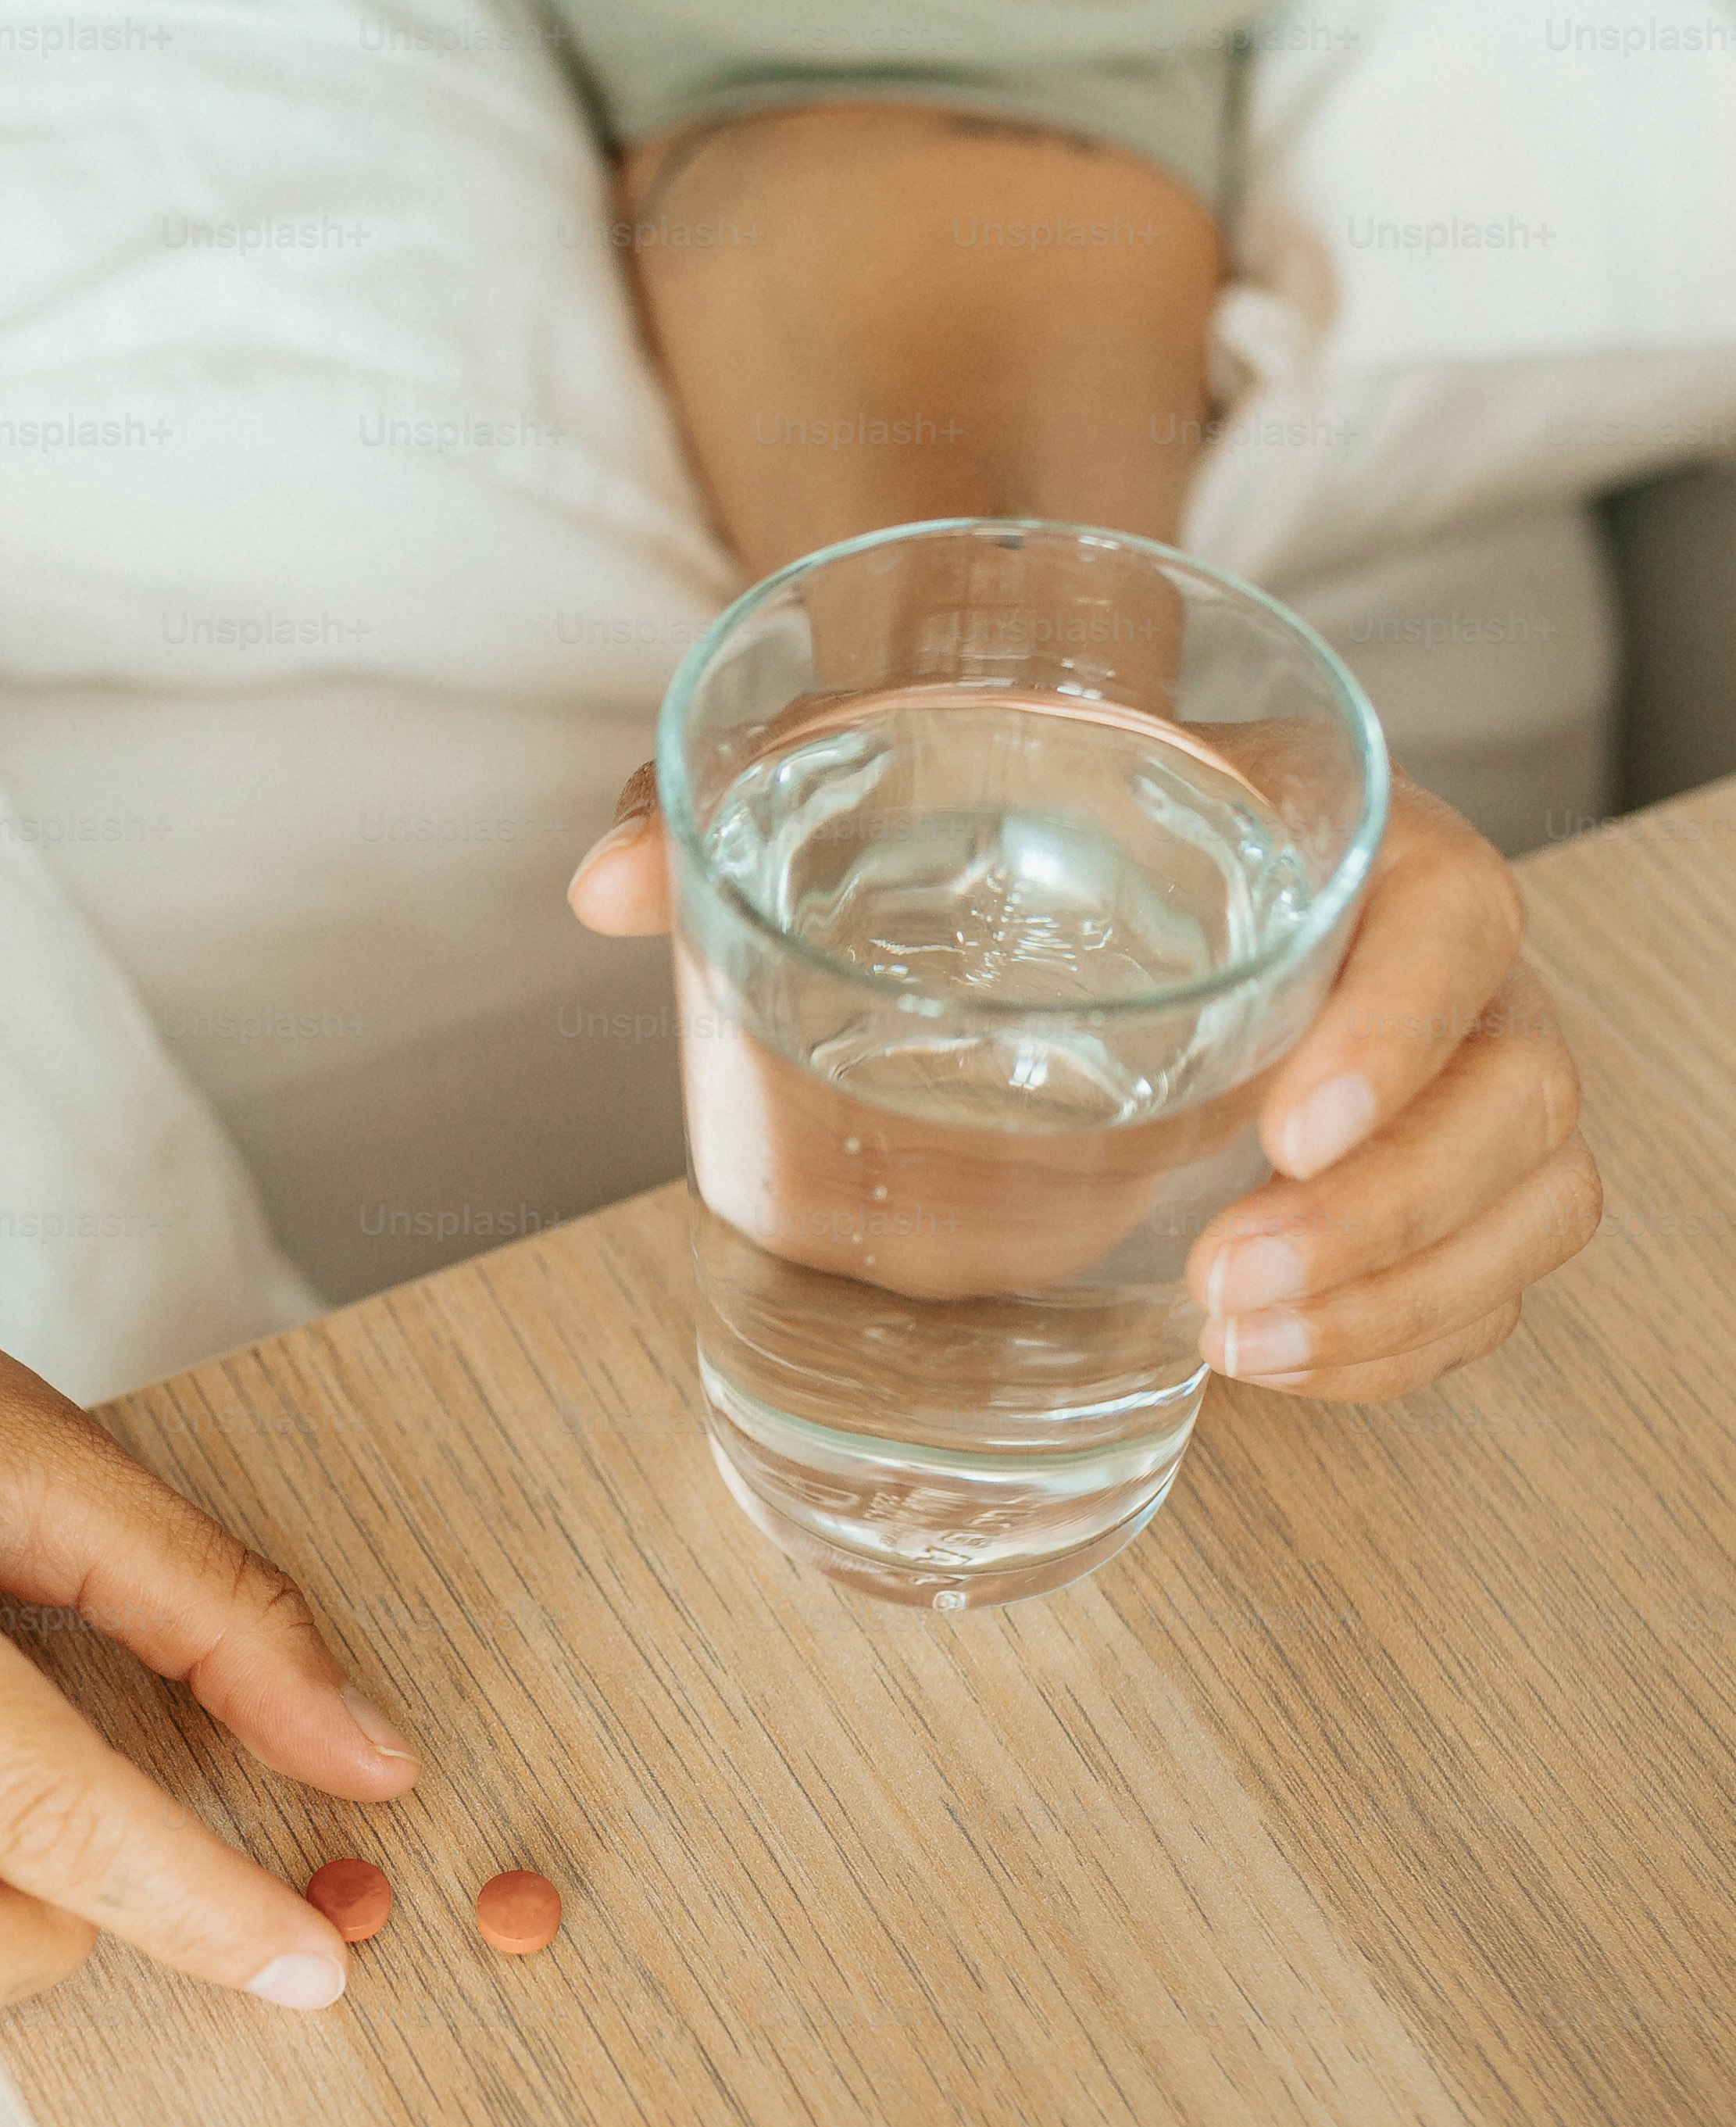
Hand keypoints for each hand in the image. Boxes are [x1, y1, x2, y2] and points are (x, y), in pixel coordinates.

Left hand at [568, 765, 1601, 1400]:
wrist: (1044, 792)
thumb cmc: (981, 779)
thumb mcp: (877, 756)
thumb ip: (743, 798)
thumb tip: (603, 887)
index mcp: (1321, 823)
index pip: (1452, 910)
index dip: (1404, 1024)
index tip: (1282, 1131)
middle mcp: (1407, 943)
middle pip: (1512, 1083)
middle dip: (1394, 1218)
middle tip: (1220, 1294)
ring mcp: (1429, 1060)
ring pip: (1523, 1187)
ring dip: (1405, 1295)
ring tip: (1237, 1350)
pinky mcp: (1410, 1157)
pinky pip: (1486, 1263)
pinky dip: (1411, 1336)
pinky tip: (1287, 1370)